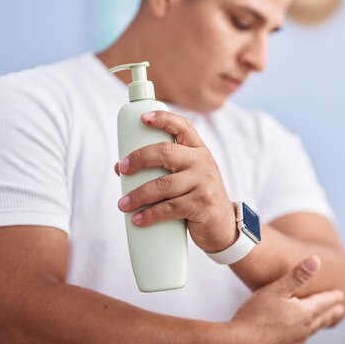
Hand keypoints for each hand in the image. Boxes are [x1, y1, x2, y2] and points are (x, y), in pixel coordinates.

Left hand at [115, 111, 236, 252]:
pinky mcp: (202, 204)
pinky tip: (138, 219)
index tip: (143, 118)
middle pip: (166, 152)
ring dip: (139, 195)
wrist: (223, 225)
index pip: (183, 126)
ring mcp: (204, 183)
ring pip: (164, 185)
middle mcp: (203, 162)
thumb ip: (162, 169)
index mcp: (198, 151)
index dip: (163, 119)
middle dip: (140, 159)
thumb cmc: (197, 197)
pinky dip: (150, 214)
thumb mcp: (187, 177)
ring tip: (123, 204)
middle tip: (123, 169)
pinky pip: (170, 207)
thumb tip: (120, 167)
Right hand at [225, 256, 344, 343]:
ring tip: (320, 323)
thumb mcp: (275, 289)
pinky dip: (301, 338)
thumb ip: (296, 276)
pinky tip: (295, 339)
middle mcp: (301, 331)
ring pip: (309, 333)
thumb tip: (316, 260)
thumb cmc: (256, 315)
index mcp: (303, 314)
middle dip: (329, 313)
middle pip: (319, 319)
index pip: (322, 303)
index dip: (331, 298)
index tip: (340, 296)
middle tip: (339, 310)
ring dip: (317, 326)